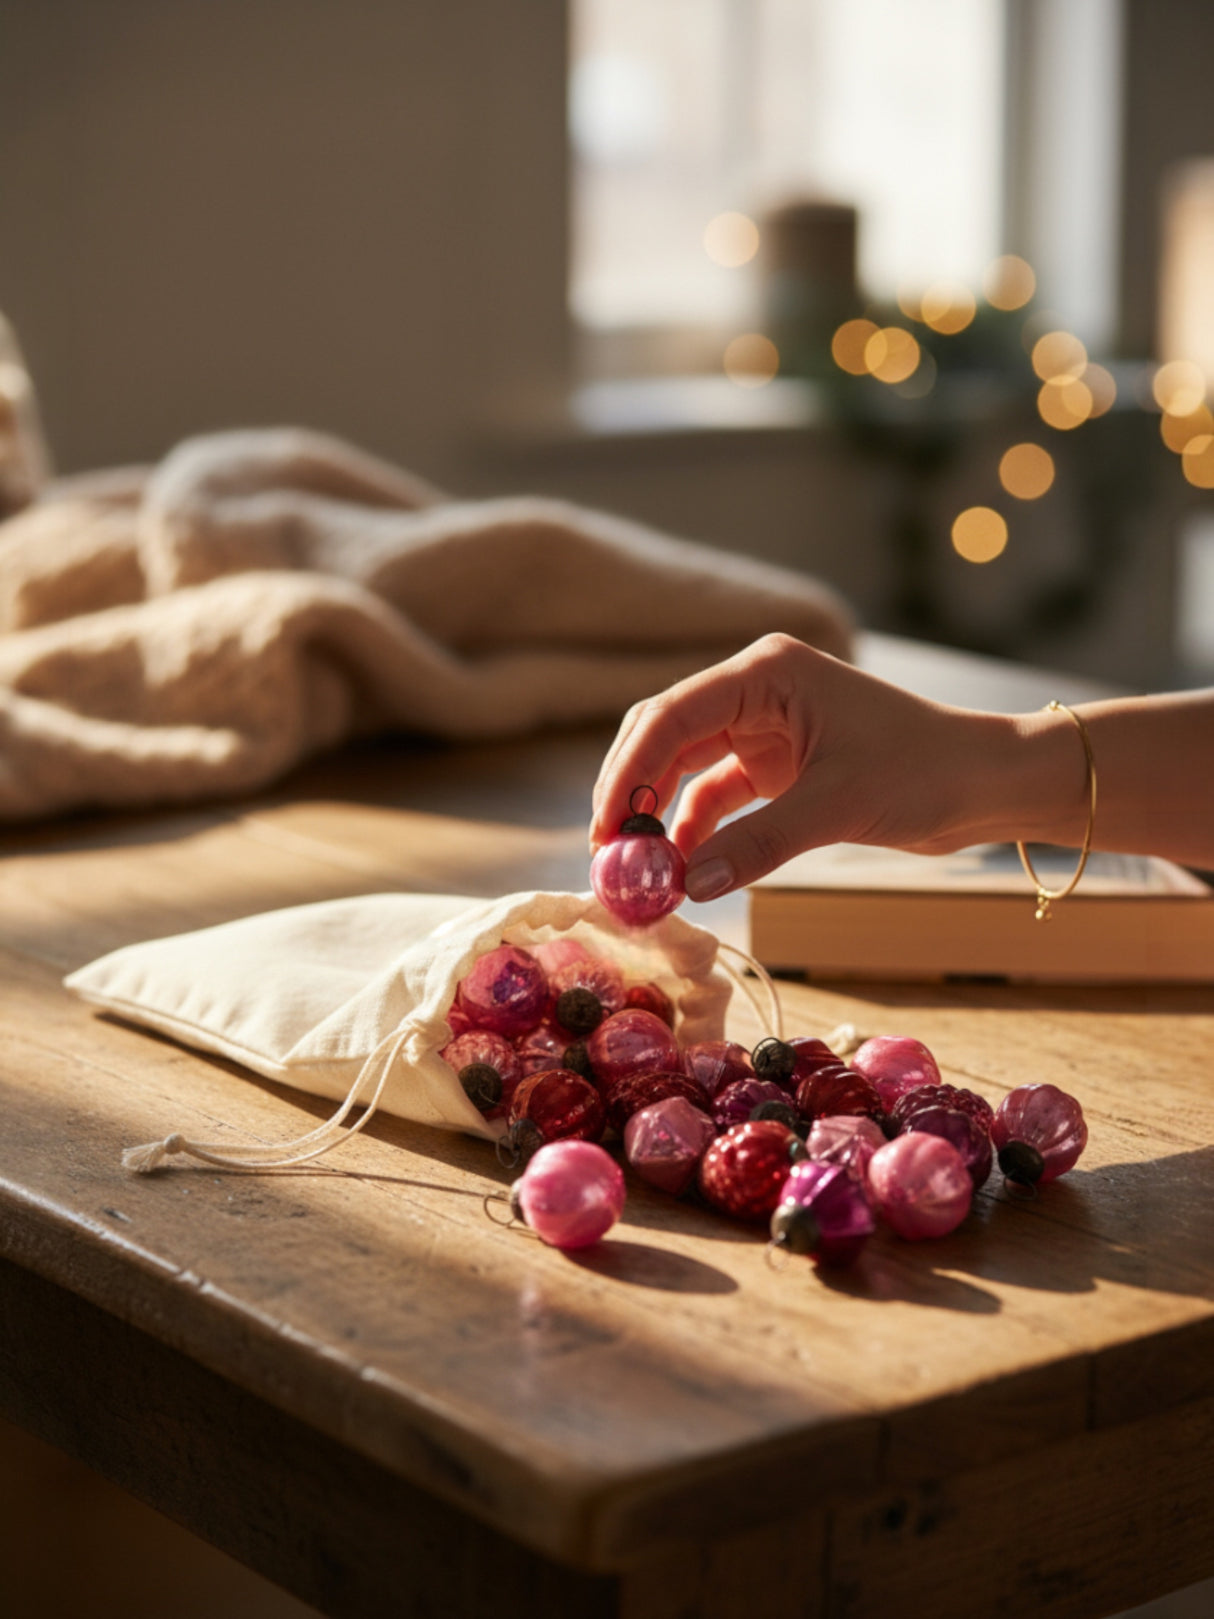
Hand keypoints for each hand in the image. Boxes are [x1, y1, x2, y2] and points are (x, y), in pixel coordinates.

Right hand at [590, 634, 1008, 899]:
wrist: (987, 783)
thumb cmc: (926, 772)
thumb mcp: (836, 807)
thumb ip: (757, 845)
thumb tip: (687, 886)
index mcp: (766, 672)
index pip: (672, 714)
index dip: (628, 771)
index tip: (607, 828)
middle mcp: (755, 690)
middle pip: (665, 737)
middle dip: (633, 794)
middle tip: (610, 855)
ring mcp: (762, 727)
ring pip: (684, 768)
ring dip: (660, 817)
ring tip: (638, 872)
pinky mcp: (775, 765)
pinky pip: (715, 796)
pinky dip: (696, 831)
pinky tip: (682, 870)